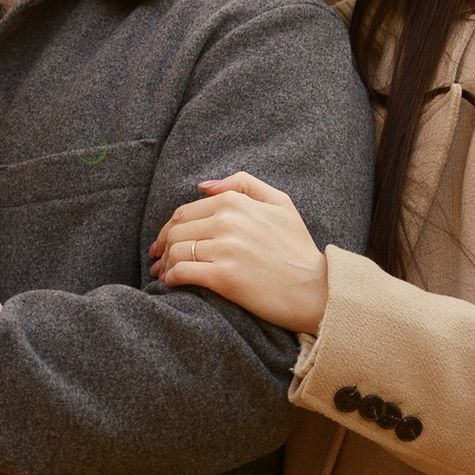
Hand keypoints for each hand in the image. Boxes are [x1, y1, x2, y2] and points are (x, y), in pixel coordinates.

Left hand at [148, 174, 330, 334]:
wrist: (316, 290)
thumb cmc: (298, 248)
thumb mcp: (280, 203)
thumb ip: (243, 184)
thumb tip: (203, 186)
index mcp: (236, 202)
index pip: (185, 212)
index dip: (169, 228)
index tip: (164, 241)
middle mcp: (227, 221)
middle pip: (176, 231)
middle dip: (162, 246)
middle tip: (158, 261)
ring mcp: (225, 249)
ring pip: (175, 251)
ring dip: (164, 265)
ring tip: (164, 275)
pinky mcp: (224, 277)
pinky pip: (182, 272)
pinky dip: (171, 278)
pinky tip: (172, 284)